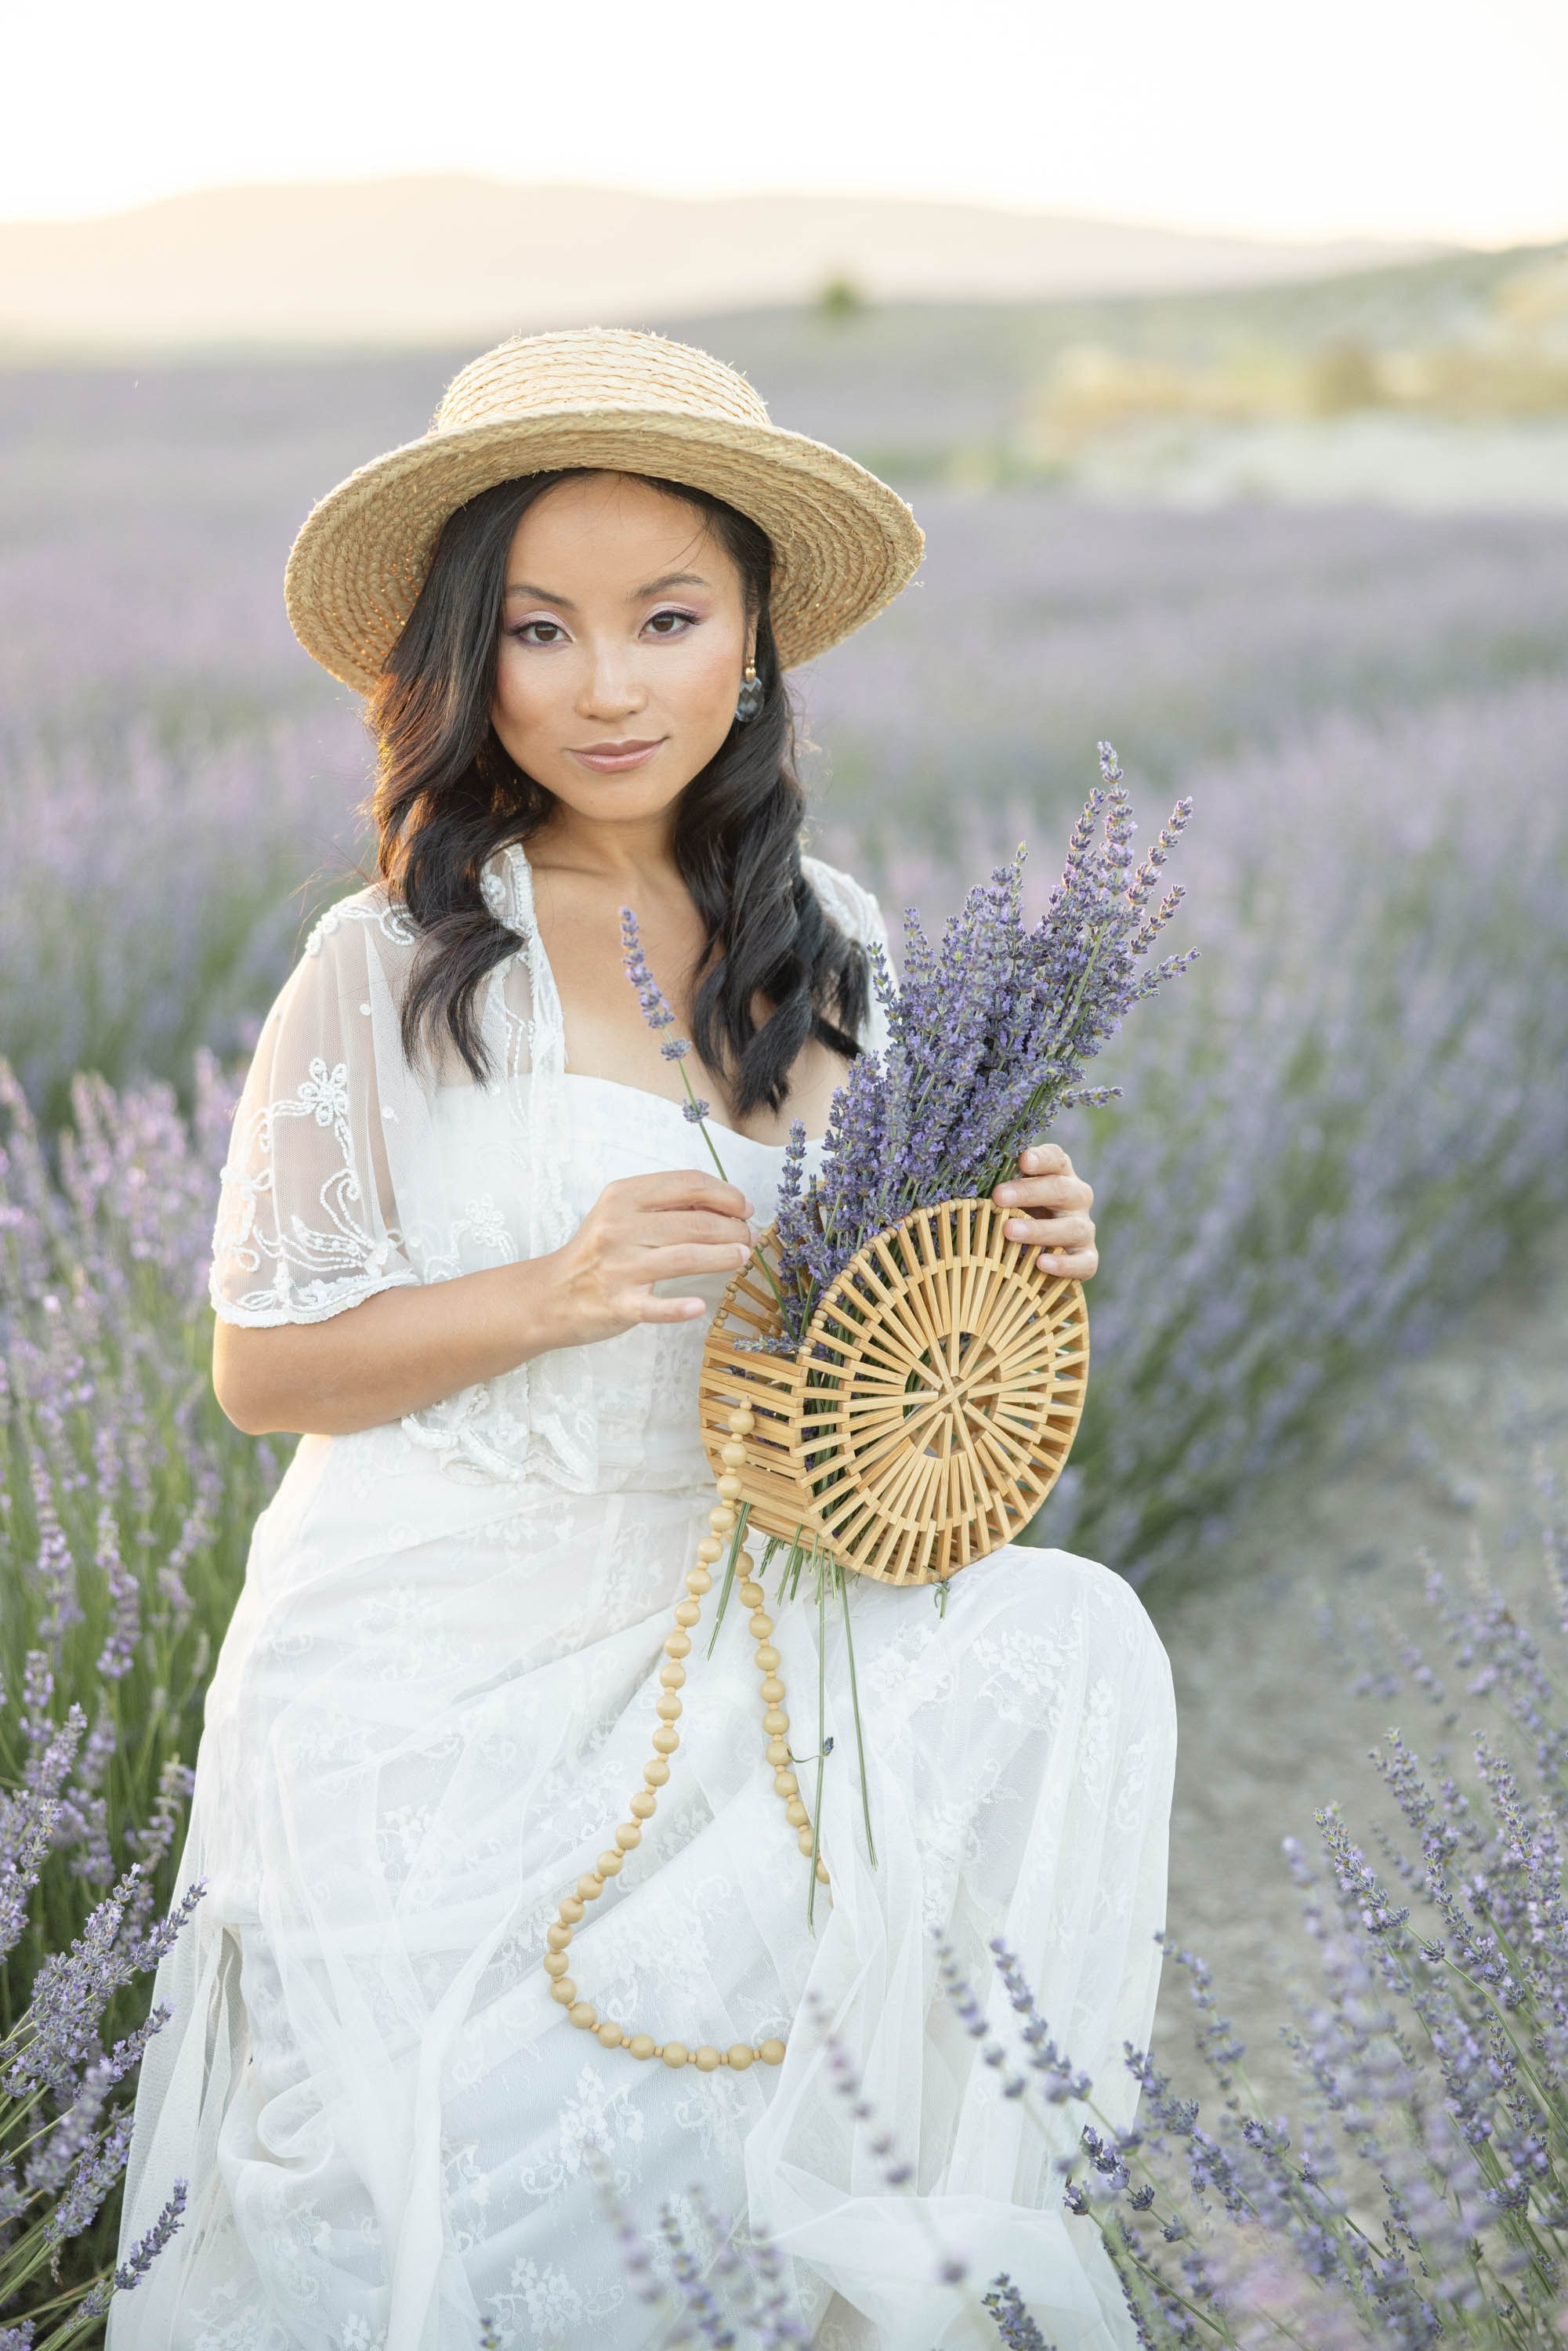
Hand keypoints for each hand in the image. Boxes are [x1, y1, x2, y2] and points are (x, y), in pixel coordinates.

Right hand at [542, 1170, 755, 1347]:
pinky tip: (699, 1306)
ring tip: (741, 1256)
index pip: (688, 1184)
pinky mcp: (617, 1304)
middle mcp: (619, 1227)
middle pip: (694, 1222)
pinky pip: (654, 1307)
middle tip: (747, 1236)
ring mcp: (618, 1267)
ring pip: (684, 1258)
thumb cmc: (598, 1251)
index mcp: (623, 1196)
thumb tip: (724, 1205)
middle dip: (732, 1228)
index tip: (743, 1207)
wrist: (551, 1294)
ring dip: (722, 1257)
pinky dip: (679, 1308)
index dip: (725, 1194)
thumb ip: (665, 1205)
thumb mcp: (621, 1213)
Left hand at [992, 1144, 1096, 1280]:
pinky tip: (1042, 1264)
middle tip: (998, 1196)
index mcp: (1059, 1175)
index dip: (1041, 1158)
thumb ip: (999, 1188)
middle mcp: (1076, 1198)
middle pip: (1061, 1189)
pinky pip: (1083, 1262)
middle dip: (1028, 1192)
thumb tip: (966, 1181)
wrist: (1040, 1257)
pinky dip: (1064, 1264)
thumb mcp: (1009, 1199)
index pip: (1056, 1159)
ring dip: (1039, 1229)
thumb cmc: (1018, 1216)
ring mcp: (1084, 1229)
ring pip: (1071, 1227)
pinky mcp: (1087, 1259)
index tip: (1022, 1161)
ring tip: (1009, 1231)